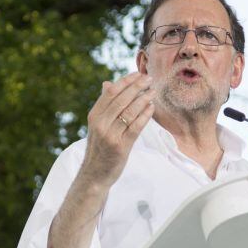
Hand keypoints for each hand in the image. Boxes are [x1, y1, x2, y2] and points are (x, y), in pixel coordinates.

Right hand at [78, 72, 155, 187]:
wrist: (95, 174)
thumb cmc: (99, 148)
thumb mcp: (97, 125)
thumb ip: (104, 106)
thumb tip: (107, 83)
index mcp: (94, 116)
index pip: (110, 92)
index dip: (125, 81)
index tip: (138, 74)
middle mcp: (100, 124)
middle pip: (121, 99)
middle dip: (137, 87)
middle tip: (149, 79)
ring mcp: (110, 135)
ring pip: (129, 111)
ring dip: (143, 99)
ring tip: (153, 91)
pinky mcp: (121, 146)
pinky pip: (135, 127)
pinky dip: (145, 115)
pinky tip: (152, 108)